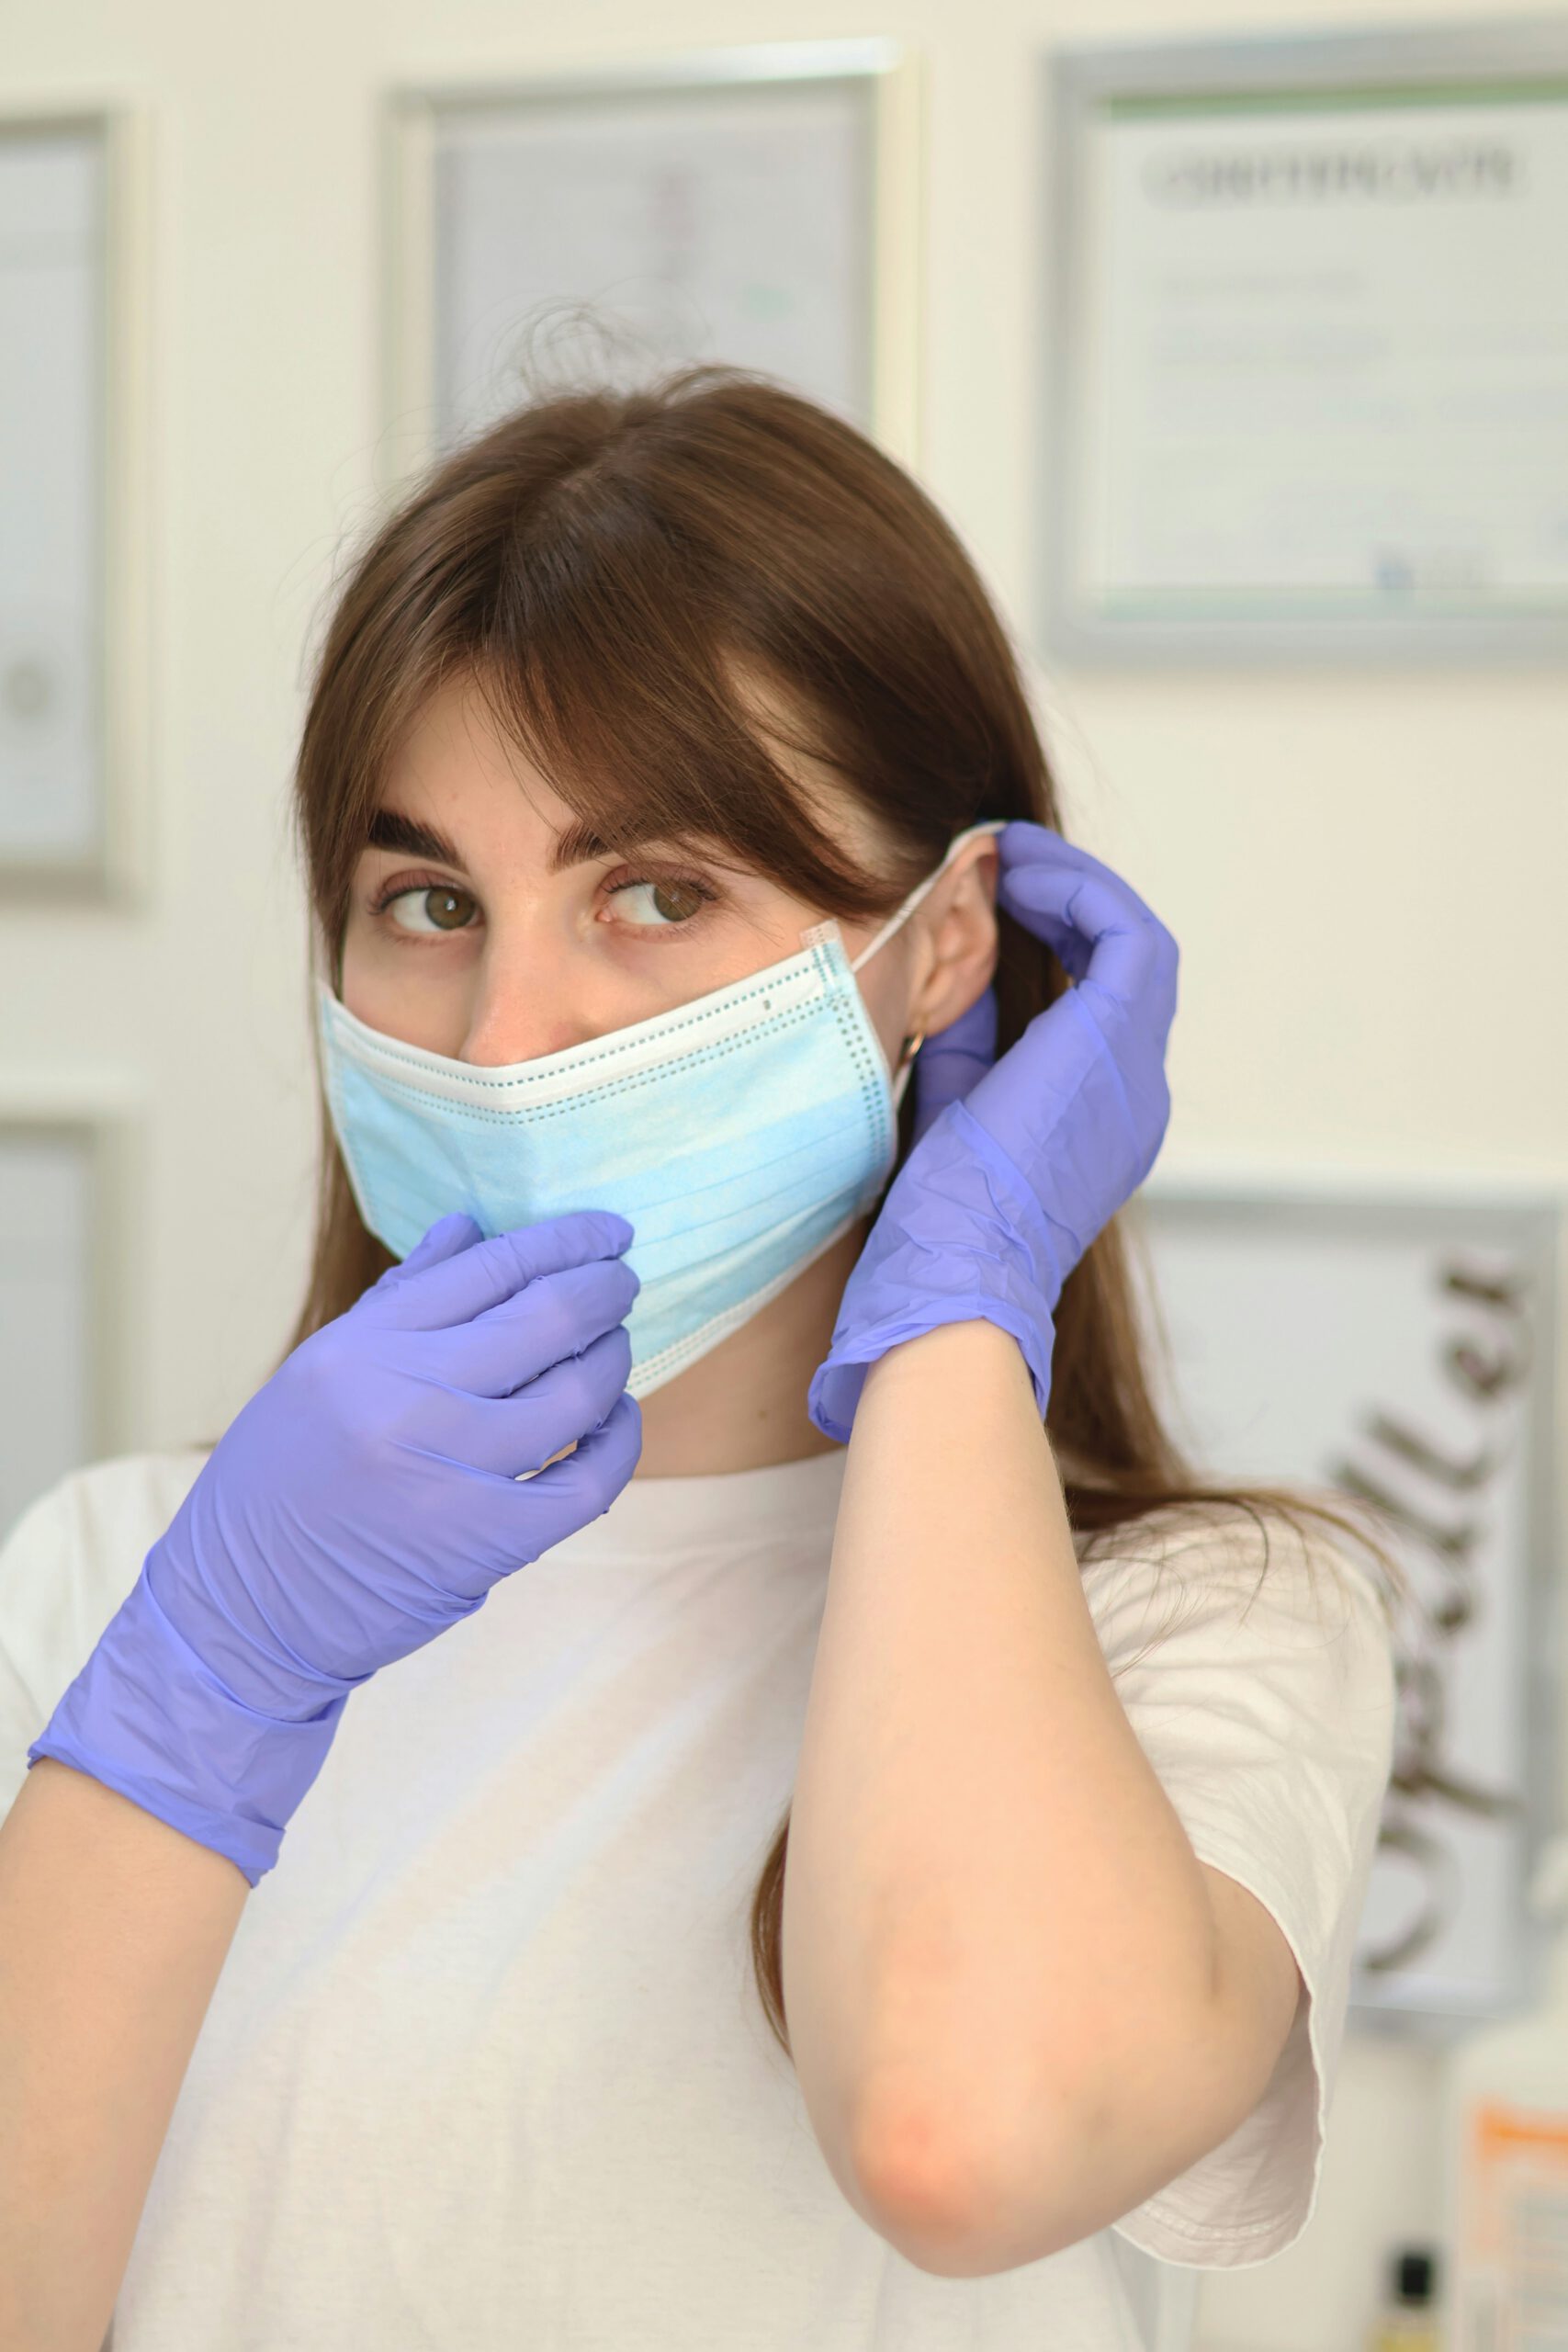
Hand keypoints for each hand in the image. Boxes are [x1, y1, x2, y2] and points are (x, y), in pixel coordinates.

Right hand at [28, 1209, 642, 1883]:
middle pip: (546, 1317)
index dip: (562, 1239)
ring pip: (578, 1393)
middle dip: (604, 1287)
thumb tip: (470, 1226)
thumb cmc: (281, 1481)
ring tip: (614, 1345)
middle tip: (623, 1278)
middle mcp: (408, 1401)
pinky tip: (617, 1418)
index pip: (488, 1265)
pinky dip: (619, 1441)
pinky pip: (590, 1480)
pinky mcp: (489, 1542)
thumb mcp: (318, 1370)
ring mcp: (453, 1473)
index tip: (606, 1230)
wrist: (244, 1611)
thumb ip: (401, 1299)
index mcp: (361, 1348)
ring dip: (613, 1358)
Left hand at [809, 820, 1177, 1440]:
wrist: (955, 1277)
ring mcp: (1136, 1073)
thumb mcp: (951, 1111)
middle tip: (1002, 861)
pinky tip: (1018, 869)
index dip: (1052, 944)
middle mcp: (1134, 1096)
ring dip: (1074, 888)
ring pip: (1136, 945)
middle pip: (1124, 970)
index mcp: (1099, 1125)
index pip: (1095, 1009)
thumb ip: (966, 1041)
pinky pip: (1126, 936)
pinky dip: (1078, 892)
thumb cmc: (935, 1226)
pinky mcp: (1116, 1044)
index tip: (993, 901)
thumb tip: (950, 965)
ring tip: (1009, 854)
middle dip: (1066, 905)